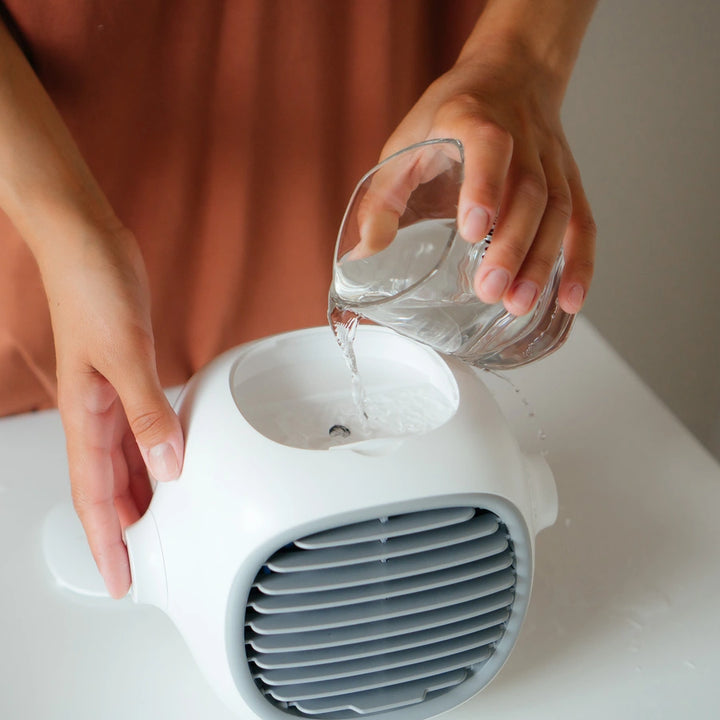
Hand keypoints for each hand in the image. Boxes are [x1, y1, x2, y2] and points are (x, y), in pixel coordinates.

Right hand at [41, 224, 182, 597]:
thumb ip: (146, 413)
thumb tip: (168, 466)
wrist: (88, 242)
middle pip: (110, 489)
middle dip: (125, 532)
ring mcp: (112, 396)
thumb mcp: (123, 353)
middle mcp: (96, 414)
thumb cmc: (91, 288)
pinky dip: (155, 457)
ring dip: (142, 498)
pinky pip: (142, 431)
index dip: (108, 542)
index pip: (94, 496)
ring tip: (163, 530)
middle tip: (146, 567)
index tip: (121, 579)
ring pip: (127, 464)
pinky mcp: (130, 377)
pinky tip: (170, 466)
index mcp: (86, 416)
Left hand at [381, 24, 595, 316]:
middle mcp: (522, 137)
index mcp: (473, 118)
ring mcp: (551, 161)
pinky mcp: (570, 181)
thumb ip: (384, 196)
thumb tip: (366, 251)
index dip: (485, 185)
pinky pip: (582, 223)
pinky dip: (580, 263)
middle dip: (511, 246)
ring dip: (541, 263)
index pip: (489, 145)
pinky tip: (569, 300)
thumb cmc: (452, 114)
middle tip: (490, 290)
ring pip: (557, 212)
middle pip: (528, 192)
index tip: (472, 230)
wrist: (513, 74)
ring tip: (518, 305)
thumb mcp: (406, 142)